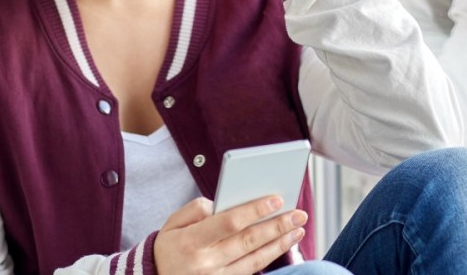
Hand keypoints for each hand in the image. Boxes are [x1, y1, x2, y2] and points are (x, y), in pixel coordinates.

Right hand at [154, 195, 307, 274]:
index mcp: (191, 242)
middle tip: (299, 214)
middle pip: (249, 241)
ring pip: (255, 260)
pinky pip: (250, 272)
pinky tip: (281, 246)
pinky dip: (268, 258)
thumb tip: (223, 205)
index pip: (230, 222)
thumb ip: (197, 209)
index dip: (255, 210)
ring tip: (297, 230)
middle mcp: (205, 263)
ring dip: (280, 243)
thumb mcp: (172, 223)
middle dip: (277, 226)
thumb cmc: (167, 248)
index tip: (276, 199)